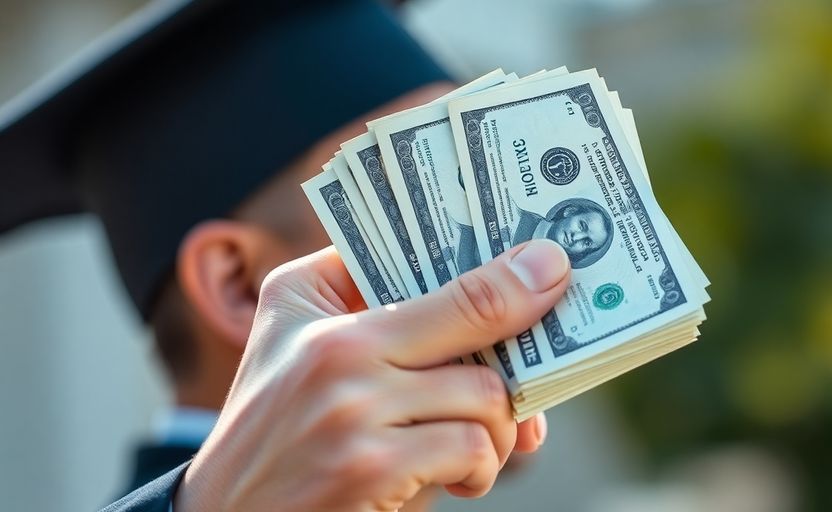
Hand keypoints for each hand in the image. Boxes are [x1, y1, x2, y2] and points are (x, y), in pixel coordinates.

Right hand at [174, 239, 569, 510]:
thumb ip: (346, 281)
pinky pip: (469, 451)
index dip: (507, 272)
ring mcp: (355, 415)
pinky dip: (480, 468)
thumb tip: (439, 250)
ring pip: (484, 397)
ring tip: (481, 441)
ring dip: (499, 426)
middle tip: (544, 368)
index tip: (552, 267)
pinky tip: (460, 477)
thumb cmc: (269, 419)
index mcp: (322, 311)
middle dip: (524, 344)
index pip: (436, 277)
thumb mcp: (285, 332)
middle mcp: (338, 354)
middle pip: (476, 323)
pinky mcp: (371, 472)